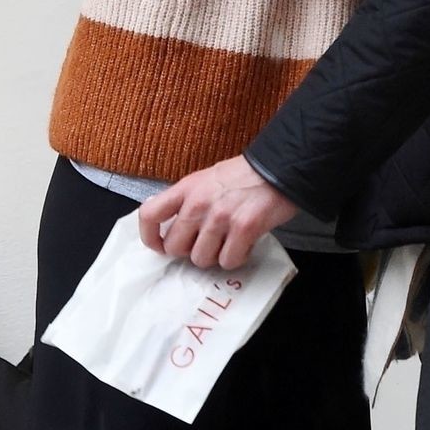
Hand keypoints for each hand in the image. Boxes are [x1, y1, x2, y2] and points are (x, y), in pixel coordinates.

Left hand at [137, 156, 299, 269]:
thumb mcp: (206, 179)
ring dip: (215, 256)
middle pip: (175, 247)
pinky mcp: (244, 229)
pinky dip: (237, 257)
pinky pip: (228, 261)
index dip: (150, 238)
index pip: (149, 215)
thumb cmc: (244, 175)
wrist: (280, 168)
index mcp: (186, 188)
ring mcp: (220, 217)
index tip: (161, 246)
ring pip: (201, 259)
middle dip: (190, 250)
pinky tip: (245, 243)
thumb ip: (187, 201)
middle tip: (207, 242)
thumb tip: (173, 228)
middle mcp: (198, 203)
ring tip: (229, 241)